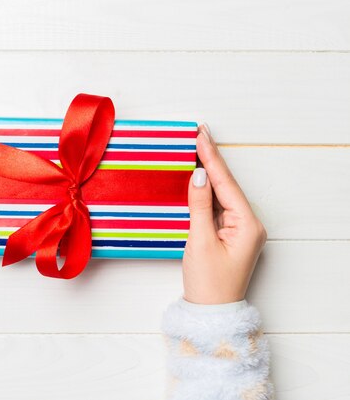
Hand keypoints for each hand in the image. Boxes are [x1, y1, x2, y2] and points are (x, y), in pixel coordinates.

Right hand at [183, 124, 266, 303]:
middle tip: (200, 134)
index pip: (225, 183)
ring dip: (207, 174)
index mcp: (248, 225)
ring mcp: (239, 230)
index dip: (211, 158)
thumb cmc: (208, 283)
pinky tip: (198, 178)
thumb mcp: (200, 241)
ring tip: (197, 148)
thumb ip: (199, 205)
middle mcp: (249, 224)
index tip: (201, 135)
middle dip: (211, 160)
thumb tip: (197, 175)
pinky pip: (217, 207)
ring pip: (221, 194)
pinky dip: (205, 192)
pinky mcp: (229, 235)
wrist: (211, 313)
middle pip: (226, 185)